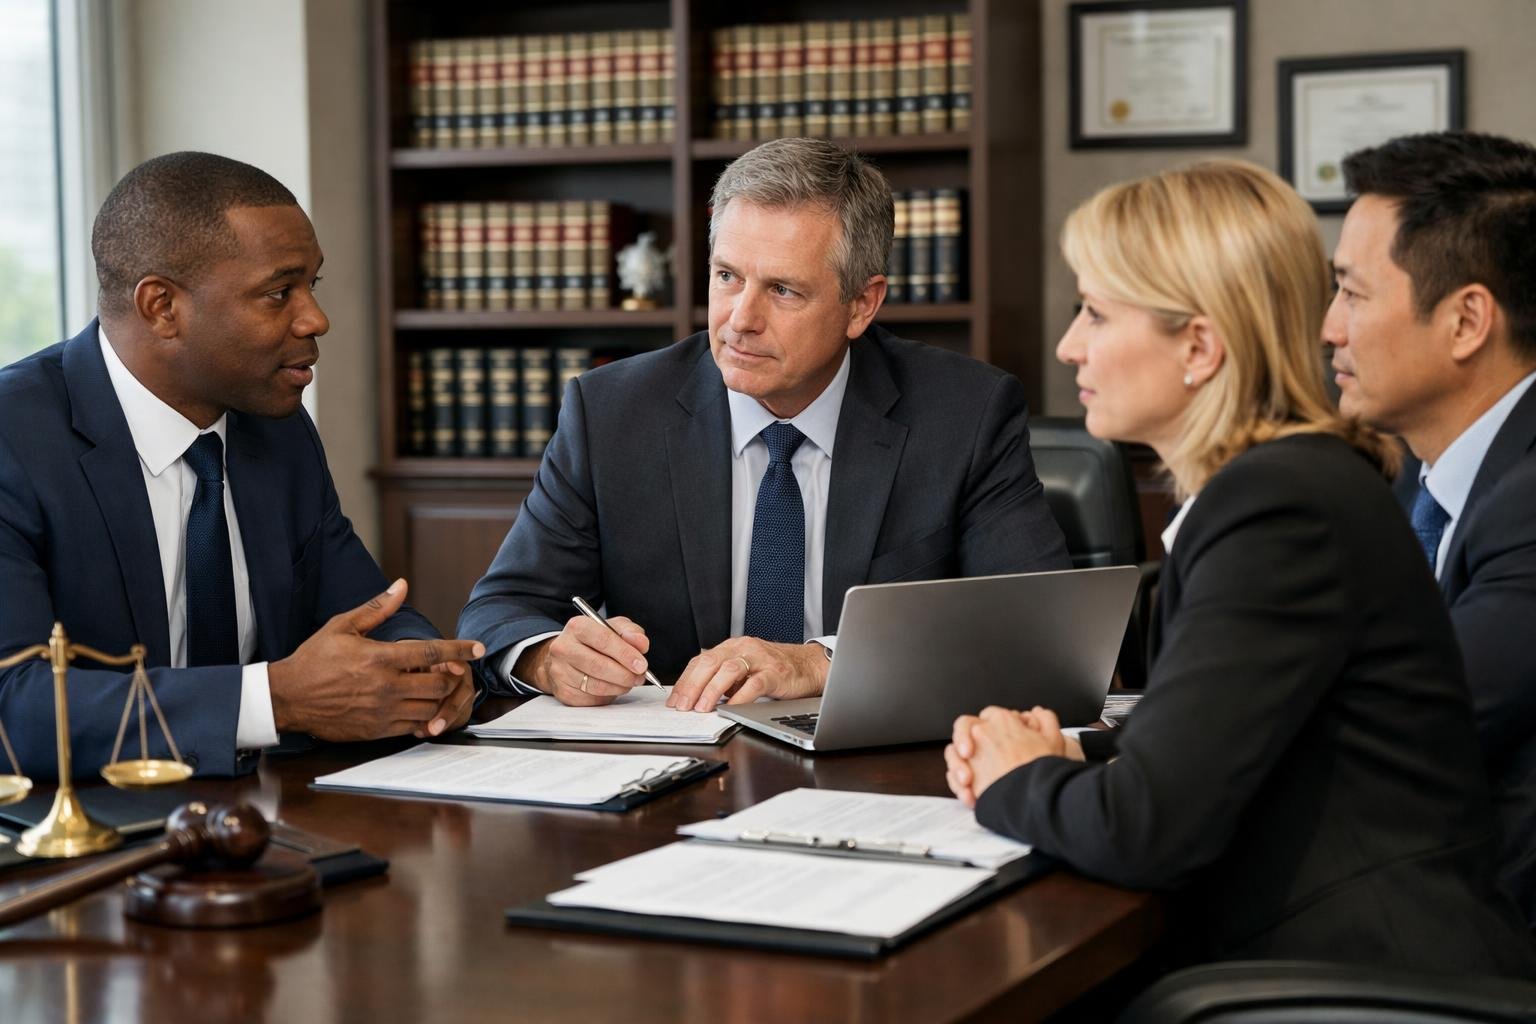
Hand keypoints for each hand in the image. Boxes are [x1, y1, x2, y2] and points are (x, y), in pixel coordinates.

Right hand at [268, 579, 485, 740]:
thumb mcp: (343, 626)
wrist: (288, 697)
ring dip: (439, 696)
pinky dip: (425, 716)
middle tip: (446, 668)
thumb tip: (402, 585)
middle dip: (451, 675)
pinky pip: (414, 726)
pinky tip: (422, 706)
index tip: (479, 648)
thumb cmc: (315, 658)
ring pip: (431, 707)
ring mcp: (382, 711)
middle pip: (439, 683)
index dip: (459, 649)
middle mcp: (385, 686)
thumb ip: (377, 607)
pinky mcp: (377, 731)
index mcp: (379, 657)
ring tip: (432, 685)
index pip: (431, 651)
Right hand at [515, 613, 650, 706]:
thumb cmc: (595, 640)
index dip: (625, 654)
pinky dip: (608, 695)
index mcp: (577, 626)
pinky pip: (591, 699)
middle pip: (598, 665)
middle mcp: (564, 648)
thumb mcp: (614, 628)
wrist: (568, 655)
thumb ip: (631, 632)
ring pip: (595, 685)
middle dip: (624, 674)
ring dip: (619, 687)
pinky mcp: (563, 691)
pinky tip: (613, 687)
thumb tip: (641, 643)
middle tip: (639, 677)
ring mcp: (560, 671)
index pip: (603, 640)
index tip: (641, 664)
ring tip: (629, 682)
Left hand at [667, 638, 829, 711]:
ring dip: (712, 690)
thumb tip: (697, 697)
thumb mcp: (744, 669)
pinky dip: (740, 697)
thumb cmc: (775, 669)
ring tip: (702, 708)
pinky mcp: (776, 673)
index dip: (685, 681)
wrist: (809, 665)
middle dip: (693, 686)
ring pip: (729, 670)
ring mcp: (760, 659)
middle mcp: (744, 648)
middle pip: (710, 663)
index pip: (701, 660)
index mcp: (732, 647)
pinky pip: (755, 684)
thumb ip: (724, 678)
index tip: (674, 700)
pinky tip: (731, 708)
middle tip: (682, 706)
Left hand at [944, 705, 1071, 805]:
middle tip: (978, 752)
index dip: (994, 726)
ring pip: (953, 752)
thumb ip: (1046, 720)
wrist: (1034, 796)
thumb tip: (1037, 713)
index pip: (990, 715)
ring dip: (961, 763)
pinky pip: (952, 777)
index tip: (1001, 738)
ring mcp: (971, 755)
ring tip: (974, 778)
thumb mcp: (1054, 739)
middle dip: (968, 737)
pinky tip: (971, 792)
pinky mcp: (965, 779)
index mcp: (1002, 721)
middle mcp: (982, 733)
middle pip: (965, 727)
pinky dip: (958, 785)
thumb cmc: (1044, 770)